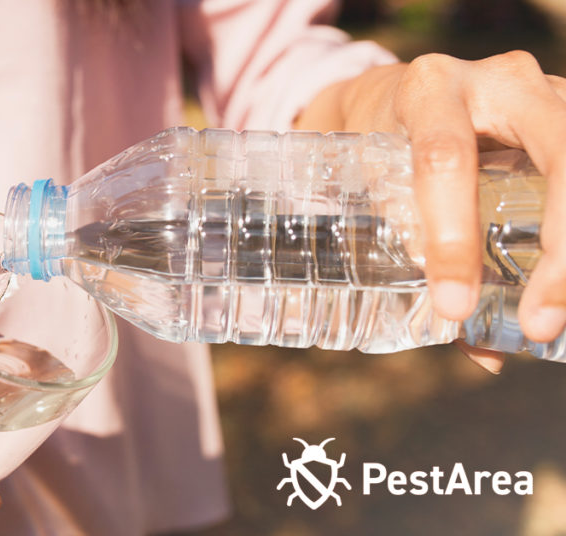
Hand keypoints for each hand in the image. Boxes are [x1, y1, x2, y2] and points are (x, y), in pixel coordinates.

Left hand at [300, 51, 565, 373]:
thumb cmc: (384, 146)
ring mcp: (551, 92)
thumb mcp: (383, 189)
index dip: (452, 236)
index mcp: (430, 90)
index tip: (453, 306)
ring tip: (560, 312)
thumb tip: (482, 351)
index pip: (445, 159)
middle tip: (539, 322)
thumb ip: (421, 256)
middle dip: (561, 245)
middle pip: (560, 152)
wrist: (399, 97)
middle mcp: (501, 81)